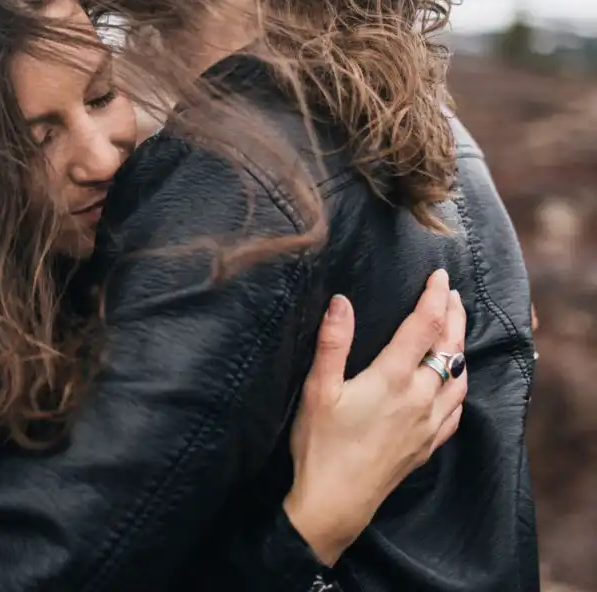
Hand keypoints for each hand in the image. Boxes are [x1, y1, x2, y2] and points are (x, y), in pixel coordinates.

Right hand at [283, 268, 466, 565]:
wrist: (334, 503)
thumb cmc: (320, 444)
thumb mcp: (318, 389)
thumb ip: (332, 342)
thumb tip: (341, 300)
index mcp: (393, 378)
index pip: (424, 326)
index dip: (434, 297)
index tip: (441, 275)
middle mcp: (419, 398)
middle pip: (448, 348)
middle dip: (454, 316)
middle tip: (454, 293)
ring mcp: (428, 424)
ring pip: (458, 378)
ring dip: (460, 348)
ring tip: (457, 329)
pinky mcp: (427, 446)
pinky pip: (456, 410)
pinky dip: (460, 386)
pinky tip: (454, 384)